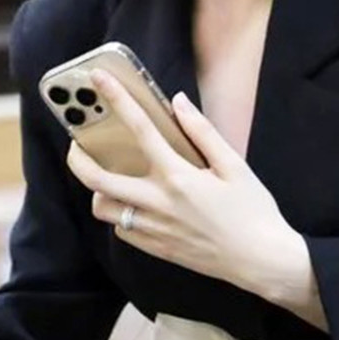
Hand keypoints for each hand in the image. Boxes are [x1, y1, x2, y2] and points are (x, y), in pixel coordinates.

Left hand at [66, 70, 301, 293]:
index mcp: (179, 176)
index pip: (140, 129)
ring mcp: (153, 229)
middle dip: (78, 157)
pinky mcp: (156, 249)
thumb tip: (178, 102)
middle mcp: (158, 203)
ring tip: (112, 177)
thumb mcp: (234, 165)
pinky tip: (137, 205)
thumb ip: (202, 132)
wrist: (262, 260)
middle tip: (76, 144)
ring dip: (100, 190)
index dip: (117, 99)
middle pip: (97, 179)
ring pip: (104, 209)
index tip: (98, 78)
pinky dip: (122, 214)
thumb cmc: (253, 211)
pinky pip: (122, 230)